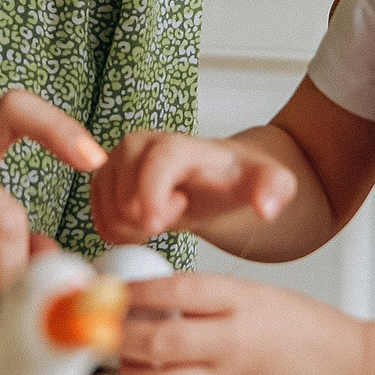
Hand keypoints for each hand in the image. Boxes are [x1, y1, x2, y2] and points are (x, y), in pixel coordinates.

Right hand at [89, 130, 294, 244]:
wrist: (213, 179)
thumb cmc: (233, 182)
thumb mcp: (267, 182)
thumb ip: (275, 189)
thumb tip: (267, 208)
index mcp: (177, 144)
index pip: (155, 164)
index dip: (151, 195)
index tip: (155, 226)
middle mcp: (139, 144)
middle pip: (124, 195)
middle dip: (150, 217)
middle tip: (180, 212)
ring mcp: (116, 161)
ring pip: (109, 211)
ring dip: (136, 226)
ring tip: (166, 215)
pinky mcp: (102, 180)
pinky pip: (99, 219)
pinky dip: (120, 230)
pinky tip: (147, 220)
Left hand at [116, 271, 374, 374]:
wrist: (353, 371)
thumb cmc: (310, 328)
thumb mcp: (259, 294)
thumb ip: (211, 298)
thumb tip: (154, 299)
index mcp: (243, 301)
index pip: (177, 290)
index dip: (135, 291)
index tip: (114, 291)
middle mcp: (236, 341)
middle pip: (160, 340)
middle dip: (120, 335)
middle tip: (105, 329)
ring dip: (133, 373)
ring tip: (126, 361)